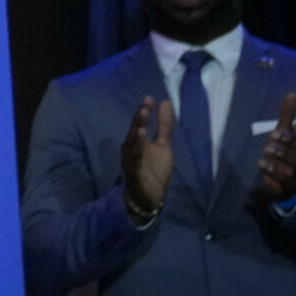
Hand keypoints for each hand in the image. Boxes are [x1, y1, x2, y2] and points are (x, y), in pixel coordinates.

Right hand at [120, 97, 174, 221]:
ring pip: (133, 145)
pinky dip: (137, 151)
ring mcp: (131, 161)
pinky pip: (135, 161)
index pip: (139, 124)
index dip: (144, 111)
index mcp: (136, 142)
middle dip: (139, 119)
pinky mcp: (134, 174)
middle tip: (146, 104)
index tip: (150, 98)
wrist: (149, 197)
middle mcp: (130, 149)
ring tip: (142, 117)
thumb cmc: (153, 169)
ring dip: (137, 131)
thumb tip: (166, 103)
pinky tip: (141, 139)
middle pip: (134, 131)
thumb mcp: (163, 146)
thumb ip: (164, 126)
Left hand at [257, 92, 295, 201]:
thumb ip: (287, 116)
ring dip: (280, 158)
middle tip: (271, 137)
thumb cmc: (282, 152)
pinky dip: (273, 174)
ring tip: (264, 152)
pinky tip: (262, 166)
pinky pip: (285, 183)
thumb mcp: (283, 134)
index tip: (294, 125)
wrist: (276, 180)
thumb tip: (291, 94)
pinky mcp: (290, 188)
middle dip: (289, 143)